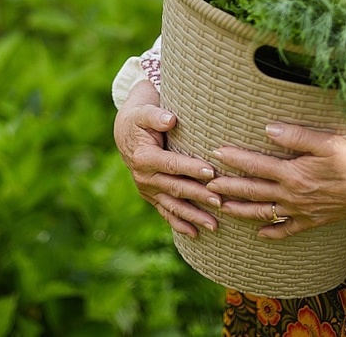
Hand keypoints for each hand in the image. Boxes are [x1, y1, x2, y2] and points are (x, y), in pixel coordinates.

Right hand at [113, 80, 219, 236]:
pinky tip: (195, 234)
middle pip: (176, 188)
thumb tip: (170, 119)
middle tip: (220, 202)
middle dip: (198, 196)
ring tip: (214, 225)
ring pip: (173, 205)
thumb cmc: (140, 118)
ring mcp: (147, 190)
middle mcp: (144, 177)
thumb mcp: (144, 111)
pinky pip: (166, 212)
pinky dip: (180, 224)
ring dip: (193, 216)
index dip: (191, 169)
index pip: (172, 165)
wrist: (125, 132)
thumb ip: (156, 116)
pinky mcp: (151, 196)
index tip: (211, 173)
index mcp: (144, 157)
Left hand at [205, 123, 345, 239]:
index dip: (234, 158)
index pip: (256, 165)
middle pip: (253, 191)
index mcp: (293, 173)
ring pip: (263, 213)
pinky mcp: (313, 221)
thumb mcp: (327, 141)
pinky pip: (287, 230)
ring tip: (221, 208)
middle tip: (205, 184)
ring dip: (240, 210)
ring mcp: (301, 211)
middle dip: (228, 187)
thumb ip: (296, 135)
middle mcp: (293, 195)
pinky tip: (259, 235)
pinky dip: (271, 233)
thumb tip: (268, 128)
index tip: (215, 152)